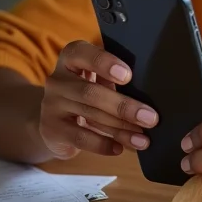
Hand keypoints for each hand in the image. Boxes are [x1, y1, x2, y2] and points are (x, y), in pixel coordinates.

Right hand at [39, 40, 156, 159]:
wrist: (54, 121)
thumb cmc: (87, 92)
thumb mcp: (97, 79)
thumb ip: (114, 80)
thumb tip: (148, 95)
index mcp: (71, 58)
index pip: (83, 53)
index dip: (105, 63)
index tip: (128, 76)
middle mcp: (57, 79)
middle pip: (91, 92)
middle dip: (124, 106)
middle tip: (150, 118)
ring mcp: (51, 105)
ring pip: (89, 116)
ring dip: (121, 129)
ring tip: (143, 139)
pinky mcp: (51, 130)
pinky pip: (80, 138)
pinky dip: (102, 144)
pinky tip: (119, 148)